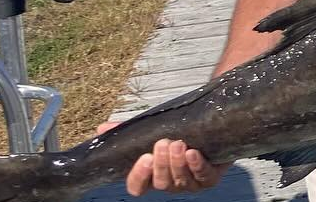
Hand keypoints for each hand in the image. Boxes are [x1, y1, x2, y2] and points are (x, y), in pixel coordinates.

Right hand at [96, 122, 228, 195]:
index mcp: (152, 175)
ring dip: (177, 163)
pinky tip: (193, 153)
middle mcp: (170, 183)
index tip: (143, 158)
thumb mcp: (154, 129)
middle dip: (161, 164)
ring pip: (180, 181)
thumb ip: (129, 131)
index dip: (138, 177)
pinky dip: (197, 165)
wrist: (213, 128)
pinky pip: (203, 177)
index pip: (137, 187)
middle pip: (160, 183)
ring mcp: (190, 183)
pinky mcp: (210, 178)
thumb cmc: (178, 133)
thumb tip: (102, 128)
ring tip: (177, 144)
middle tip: (163, 143)